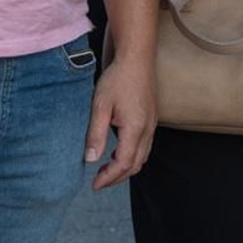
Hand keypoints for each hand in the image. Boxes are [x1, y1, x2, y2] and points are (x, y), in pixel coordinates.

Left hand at [84, 55, 155, 189]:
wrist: (137, 57)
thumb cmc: (118, 78)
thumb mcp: (100, 106)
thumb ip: (96, 134)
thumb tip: (90, 159)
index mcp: (135, 128)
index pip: (124, 163)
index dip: (109, 178)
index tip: (94, 185)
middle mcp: (148, 129)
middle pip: (136, 164)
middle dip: (117, 177)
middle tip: (98, 181)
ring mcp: (152, 123)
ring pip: (143, 156)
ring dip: (126, 167)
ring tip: (107, 169)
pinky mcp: (152, 117)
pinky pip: (146, 145)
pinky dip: (133, 155)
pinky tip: (118, 151)